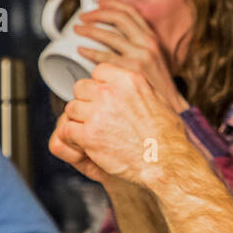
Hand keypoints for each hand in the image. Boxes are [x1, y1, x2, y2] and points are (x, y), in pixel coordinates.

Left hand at [51, 63, 191, 187]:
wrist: (165, 161)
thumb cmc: (166, 136)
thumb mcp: (157, 99)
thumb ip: (135, 89)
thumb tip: (123, 88)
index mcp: (130, 80)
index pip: (99, 70)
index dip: (99, 85)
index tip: (104, 98)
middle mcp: (111, 93)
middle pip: (81, 87)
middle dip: (86, 102)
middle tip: (96, 117)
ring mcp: (98, 113)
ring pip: (71, 108)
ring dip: (78, 121)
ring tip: (92, 132)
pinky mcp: (89, 135)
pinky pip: (67, 130)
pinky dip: (72, 138)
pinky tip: (85, 144)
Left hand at [72, 0, 188, 112]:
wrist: (169, 104)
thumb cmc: (156, 85)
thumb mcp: (153, 59)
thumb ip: (139, 47)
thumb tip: (117, 39)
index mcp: (152, 37)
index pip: (131, 12)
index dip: (112, 4)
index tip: (98, 3)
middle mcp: (147, 43)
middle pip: (118, 18)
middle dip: (97, 14)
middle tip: (82, 17)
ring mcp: (140, 56)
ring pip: (109, 35)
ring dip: (89, 30)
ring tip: (77, 30)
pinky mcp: (130, 70)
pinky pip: (105, 57)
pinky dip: (90, 51)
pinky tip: (81, 50)